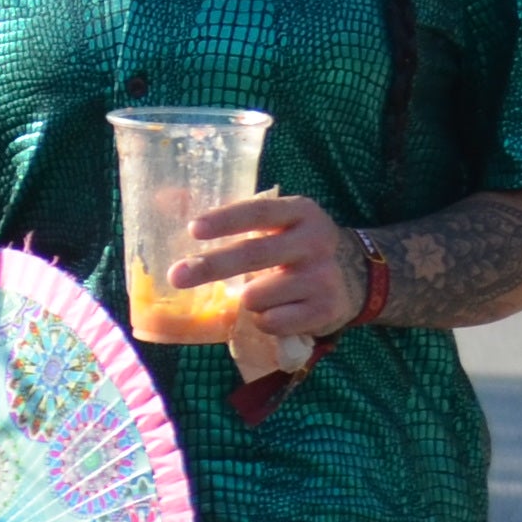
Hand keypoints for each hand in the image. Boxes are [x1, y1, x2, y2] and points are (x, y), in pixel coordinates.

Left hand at [171, 193, 369, 342]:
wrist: (357, 277)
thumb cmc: (296, 247)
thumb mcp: (276, 223)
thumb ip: (229, 214)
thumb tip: (164, 199)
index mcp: (300, 212)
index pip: (259, 212)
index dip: (225, 220)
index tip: (193, 229)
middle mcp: (315, 241)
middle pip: (253, 255)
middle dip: (211, 267)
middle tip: (177, 275)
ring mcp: (322, 278)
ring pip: (257, 296)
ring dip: (245, 300)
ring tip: (260, 293)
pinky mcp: (325, 311)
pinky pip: (272, 322)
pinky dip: (263, 321)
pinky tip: (277, 311)